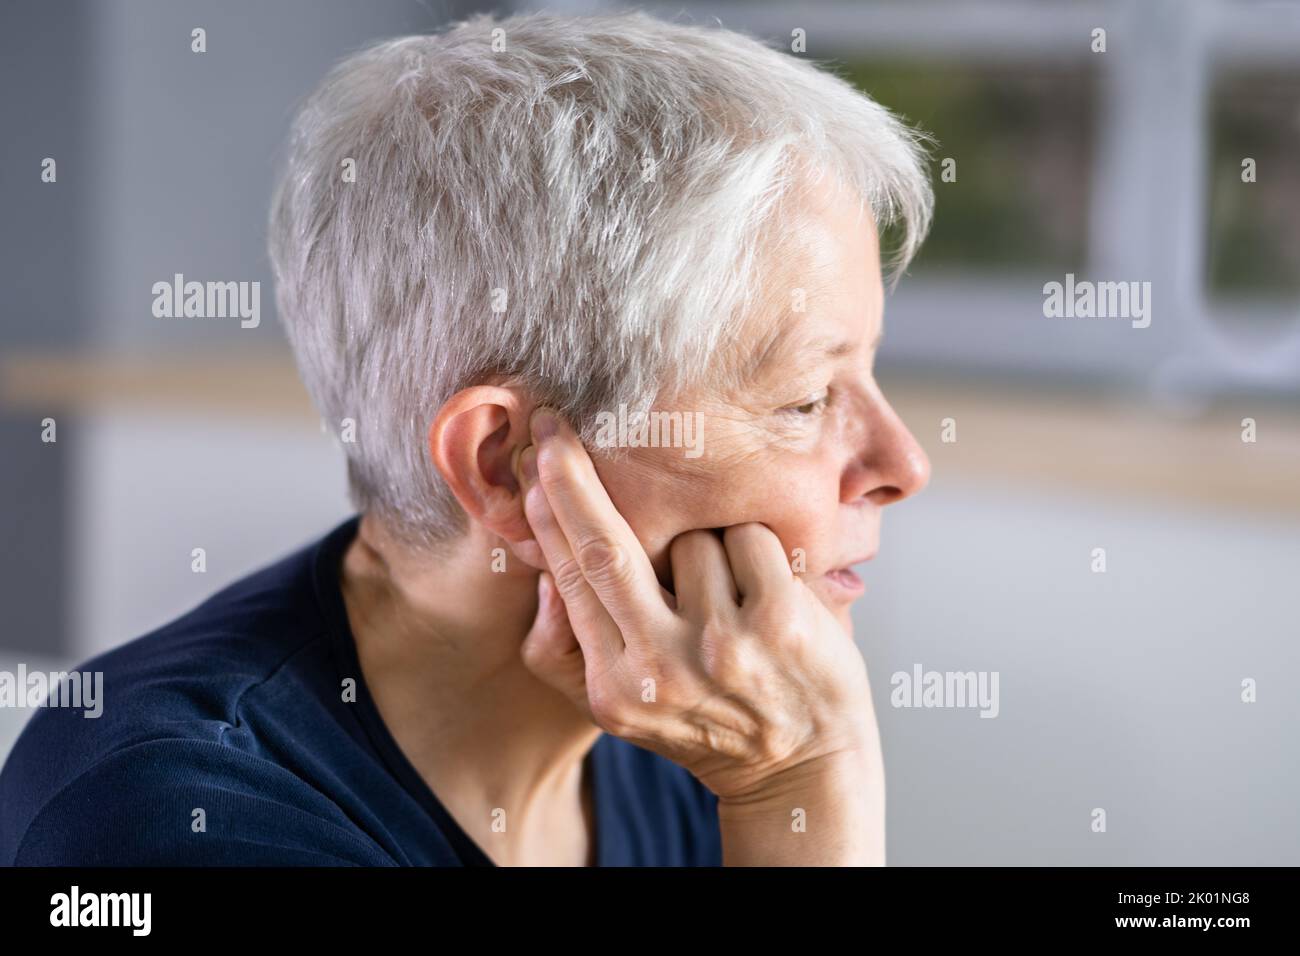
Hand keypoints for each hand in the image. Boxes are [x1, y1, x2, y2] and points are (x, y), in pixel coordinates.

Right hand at [515, 408, 881, 811]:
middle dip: (572, 479)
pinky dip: (757, 550)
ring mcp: (723, 644)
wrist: (805, 769)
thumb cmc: (707, 719)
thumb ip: (564, 648)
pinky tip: (770, 594)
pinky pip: (748, 538)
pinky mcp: (780, 622)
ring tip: (731, 600)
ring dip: (708, 546)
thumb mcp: (620, 707)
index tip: (536, 461)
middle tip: (555, 427)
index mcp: (614, 686)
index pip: (572, 579)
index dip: (549, 514)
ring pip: (692, 540)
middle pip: (604, 547)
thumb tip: (546, 569)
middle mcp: (661, 668)